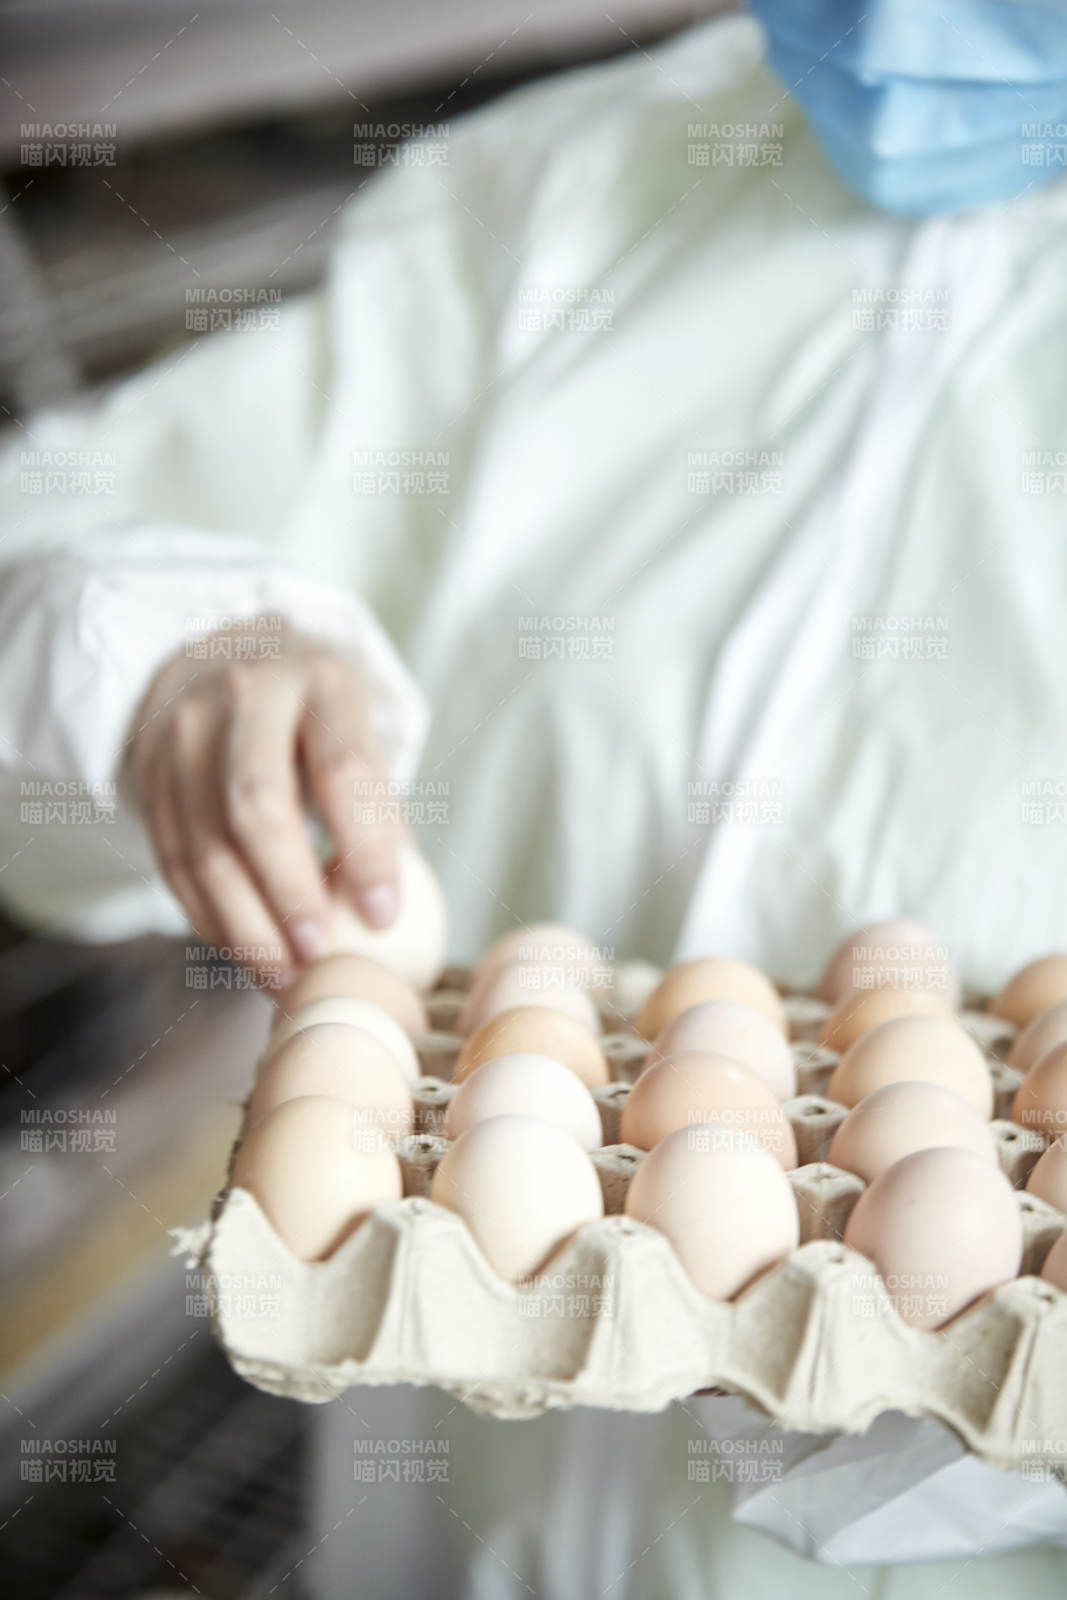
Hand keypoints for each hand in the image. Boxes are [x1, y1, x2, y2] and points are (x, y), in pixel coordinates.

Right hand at [129, 620, 401, 985]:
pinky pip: (173, 863)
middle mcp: (244, 697)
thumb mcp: (359, 732)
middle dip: (290, 894)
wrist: (223, 656)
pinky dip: (210, 919)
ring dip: (246, 927)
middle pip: (257, 808)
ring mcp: (184, 733)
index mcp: (320, 681)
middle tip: (319, 957)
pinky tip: (244, 950)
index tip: (384, 915)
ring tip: (284, 977)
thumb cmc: (315, 715)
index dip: (365, 849)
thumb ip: (375, 809)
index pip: (342, 769)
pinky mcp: (149, 774)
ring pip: (205, 847)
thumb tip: (391, 914)